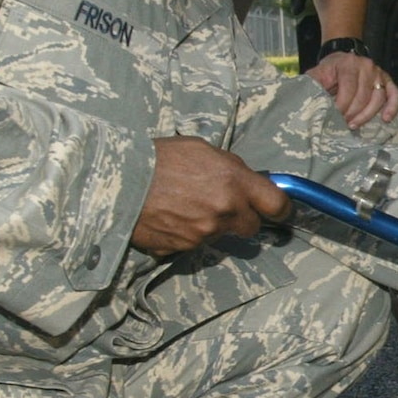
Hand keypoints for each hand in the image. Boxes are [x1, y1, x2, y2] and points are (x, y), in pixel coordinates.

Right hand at [132, 137, 288, 254]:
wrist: (117, 179)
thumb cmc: (159, 157)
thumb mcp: (202, 149)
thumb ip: (231, 167)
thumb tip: (247, 181)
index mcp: (234, 182)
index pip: (277, 205)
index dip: (280, 208)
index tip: (278, 209)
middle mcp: (224, 212)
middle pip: (251, 227)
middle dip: (241, 217)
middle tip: (223, 204)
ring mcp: (203, 234)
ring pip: (220, 235)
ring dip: (211, 224)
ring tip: (185, 205)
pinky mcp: (181, 249)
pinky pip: (193, 244)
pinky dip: (186, 234)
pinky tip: (170, 216)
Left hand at [309, 51, 397, 127]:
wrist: (343, 58)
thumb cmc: (329, 70)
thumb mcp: (317, 74)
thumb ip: (311, 86)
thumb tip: (305, 102)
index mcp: (348, 63)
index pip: (348, 88)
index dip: (341, 105)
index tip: (333, 117)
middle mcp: (367, 66)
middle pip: (363, 96)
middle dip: (352, 113)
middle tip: (342, 124)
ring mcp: (379, 73)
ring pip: (378, 99)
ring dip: (366, 115)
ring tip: (354, 125)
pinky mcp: (387, 81)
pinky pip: (395, 95)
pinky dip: (392, 107)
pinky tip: (385, 119)